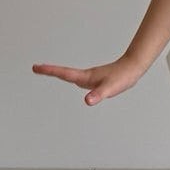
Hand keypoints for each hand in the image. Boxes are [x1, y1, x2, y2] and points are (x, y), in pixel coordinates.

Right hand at [31, 54, 145, 106]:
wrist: (133, 68)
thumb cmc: (122, 77)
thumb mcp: (110, 88)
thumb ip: (98, 94)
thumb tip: (87, 101)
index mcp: (85, 77)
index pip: (63, 74)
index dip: (49, 71)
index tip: (36, 67)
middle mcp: (85, 76)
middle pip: (63, 73)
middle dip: (49, 71)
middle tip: (35, 68)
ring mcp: (90, 78)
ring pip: (69, 74)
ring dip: (57, 73)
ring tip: (47, 71)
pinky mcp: (96, 80)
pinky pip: (78, 78)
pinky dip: (69, 77)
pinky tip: (73, 80)